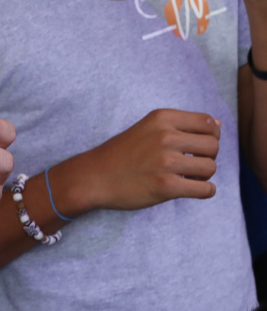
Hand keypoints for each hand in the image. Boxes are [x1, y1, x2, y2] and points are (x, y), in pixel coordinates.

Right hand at [57, 108, 218, 213]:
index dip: (210, 136)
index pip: (209, 122)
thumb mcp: (146, 128)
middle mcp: (166, 137)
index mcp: (162, 118)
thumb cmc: (120, 154)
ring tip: (187, 177)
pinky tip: (190, 189)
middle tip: (191, 164)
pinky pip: (205, 190)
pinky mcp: (166, 186)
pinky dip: (204, 191)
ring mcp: (166, 162)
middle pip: (213, 146)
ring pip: (211, 168)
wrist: (92, 177)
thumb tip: (218, 124)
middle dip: (208, 157)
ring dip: (204, 176)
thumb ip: (179, 125)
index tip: (197, 146)